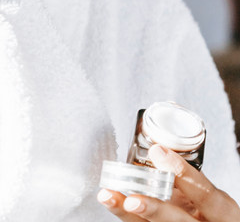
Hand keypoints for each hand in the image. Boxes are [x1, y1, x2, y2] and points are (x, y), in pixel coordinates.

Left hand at [98, 144, 239, 219]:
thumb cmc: (207, 206)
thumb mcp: (208, 189)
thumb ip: (188, 166)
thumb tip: (166, 118)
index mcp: (222, 212)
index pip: (208, 196)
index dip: (184, 174)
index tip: (158, 151)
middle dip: (155, 209)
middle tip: (131, 198)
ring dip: (129, 215)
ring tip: (109, 197)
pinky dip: (127, 216)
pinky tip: (111, 201)